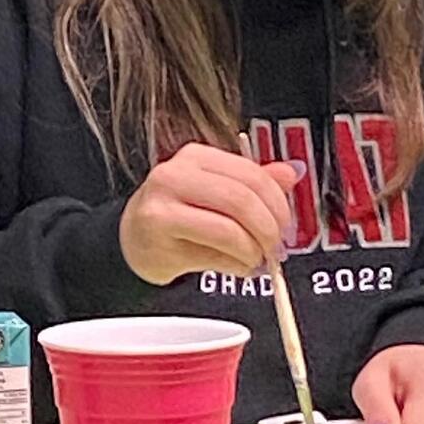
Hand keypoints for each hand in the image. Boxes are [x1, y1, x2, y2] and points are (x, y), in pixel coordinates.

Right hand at [120, 142, 302, 285]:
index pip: (251, 173)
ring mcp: (163, 202)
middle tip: (276, 248)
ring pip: (229, 227)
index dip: (278, 203)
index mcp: (197, 157)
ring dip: (253, 250)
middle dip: (268, 229)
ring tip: (256, 260)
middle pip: (242, 199)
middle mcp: (176, 173)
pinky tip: (238, 266)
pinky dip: (235, 263)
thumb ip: (253, 184)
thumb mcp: (217, 194)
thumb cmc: (177, 217)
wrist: (131, 242)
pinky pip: (212, 250)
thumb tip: (292, 172)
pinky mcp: (158, 231)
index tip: (286, 225)